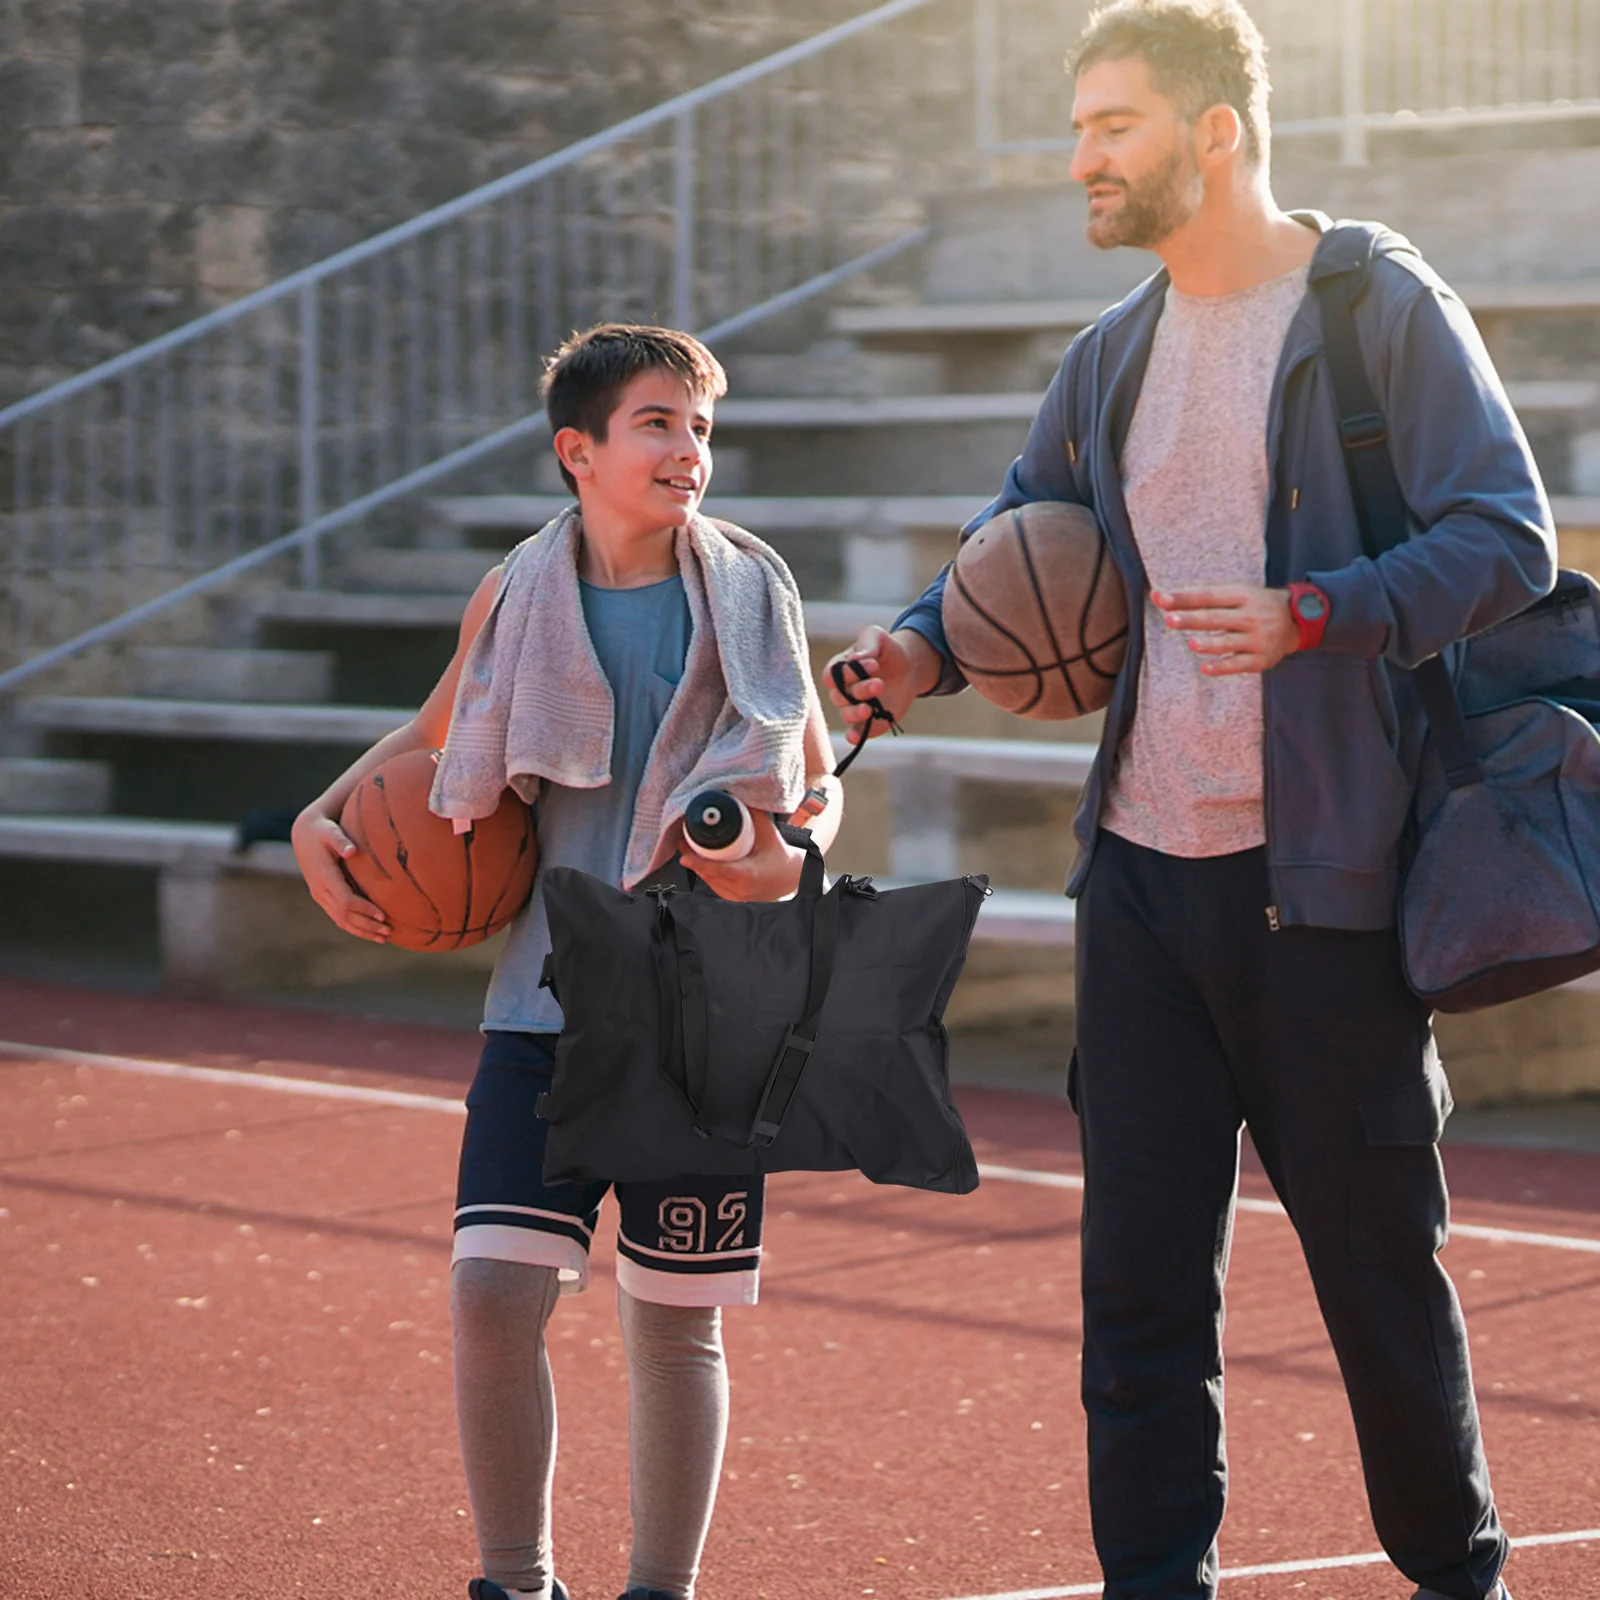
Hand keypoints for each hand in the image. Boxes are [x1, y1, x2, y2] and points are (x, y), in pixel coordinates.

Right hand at [290, 808, 390, 942]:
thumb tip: (352, 851)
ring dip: (362, 931)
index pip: (346, 900)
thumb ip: (341, 840)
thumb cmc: (323, 831)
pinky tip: (370, 932)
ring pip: (341, 921)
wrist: (303, 835)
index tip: (383, 915)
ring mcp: (320, 896)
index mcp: (324, 876)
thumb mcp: (331, 831)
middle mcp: (320, 890)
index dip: (364, 910)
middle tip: (389, 931)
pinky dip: (354, 927)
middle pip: (345, 916)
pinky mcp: (322, 898)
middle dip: (367, 925)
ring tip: (384, 938)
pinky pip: (338, 918)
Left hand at [683, 810, 805, 901]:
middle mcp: (739, 889)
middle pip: (707, 873)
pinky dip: (705, 871)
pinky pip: (712, 883)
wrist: (790, 879)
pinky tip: (700, 858)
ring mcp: (734, 896)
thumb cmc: (781, 858)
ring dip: (697, 864)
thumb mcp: (770, 834)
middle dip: (693, 856)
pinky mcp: (731, 898)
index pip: (720, 870)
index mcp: (749, 875)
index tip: (685, 857)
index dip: (701, 864)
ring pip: (707, 879)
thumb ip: (754, 815)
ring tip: (689, 844)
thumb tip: (737, 796)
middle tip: (683, 837)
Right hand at [824, 626, 937, 745]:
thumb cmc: (887, 650)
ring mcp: (854, 708)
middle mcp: (842, 691)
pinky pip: (855, 733)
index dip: (849, 673)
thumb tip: (855, 660)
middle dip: (859, 691)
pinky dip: (853, 736)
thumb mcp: (877, 636)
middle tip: (879, 684)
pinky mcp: (868, 722)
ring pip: (846, 714)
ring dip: (856, 712)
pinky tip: (855, 737)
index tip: (874, 664)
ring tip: (870, 708)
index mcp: (839, 669)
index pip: (833, 675)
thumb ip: (867, 642)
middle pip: (840, 696)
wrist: (908, 668)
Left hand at [1152, 585, 1299, 675]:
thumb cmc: (1256, 605)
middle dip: (1193, 619)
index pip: (1209, 596)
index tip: (1161, 598)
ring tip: (1192, 643)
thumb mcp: (1237, 593)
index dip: (1185, 597)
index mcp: (1242, 595)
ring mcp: (1257, 639)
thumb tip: (1160, 597)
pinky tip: (1205, 668)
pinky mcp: (1261, 659)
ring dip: (1209, 643)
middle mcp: (1250, 616)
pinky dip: (1222, 667)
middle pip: (1216, 618)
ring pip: (1228, 642)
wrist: (1299, 621)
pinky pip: (1238, 665)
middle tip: (1170, 620)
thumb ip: (1201, 597)